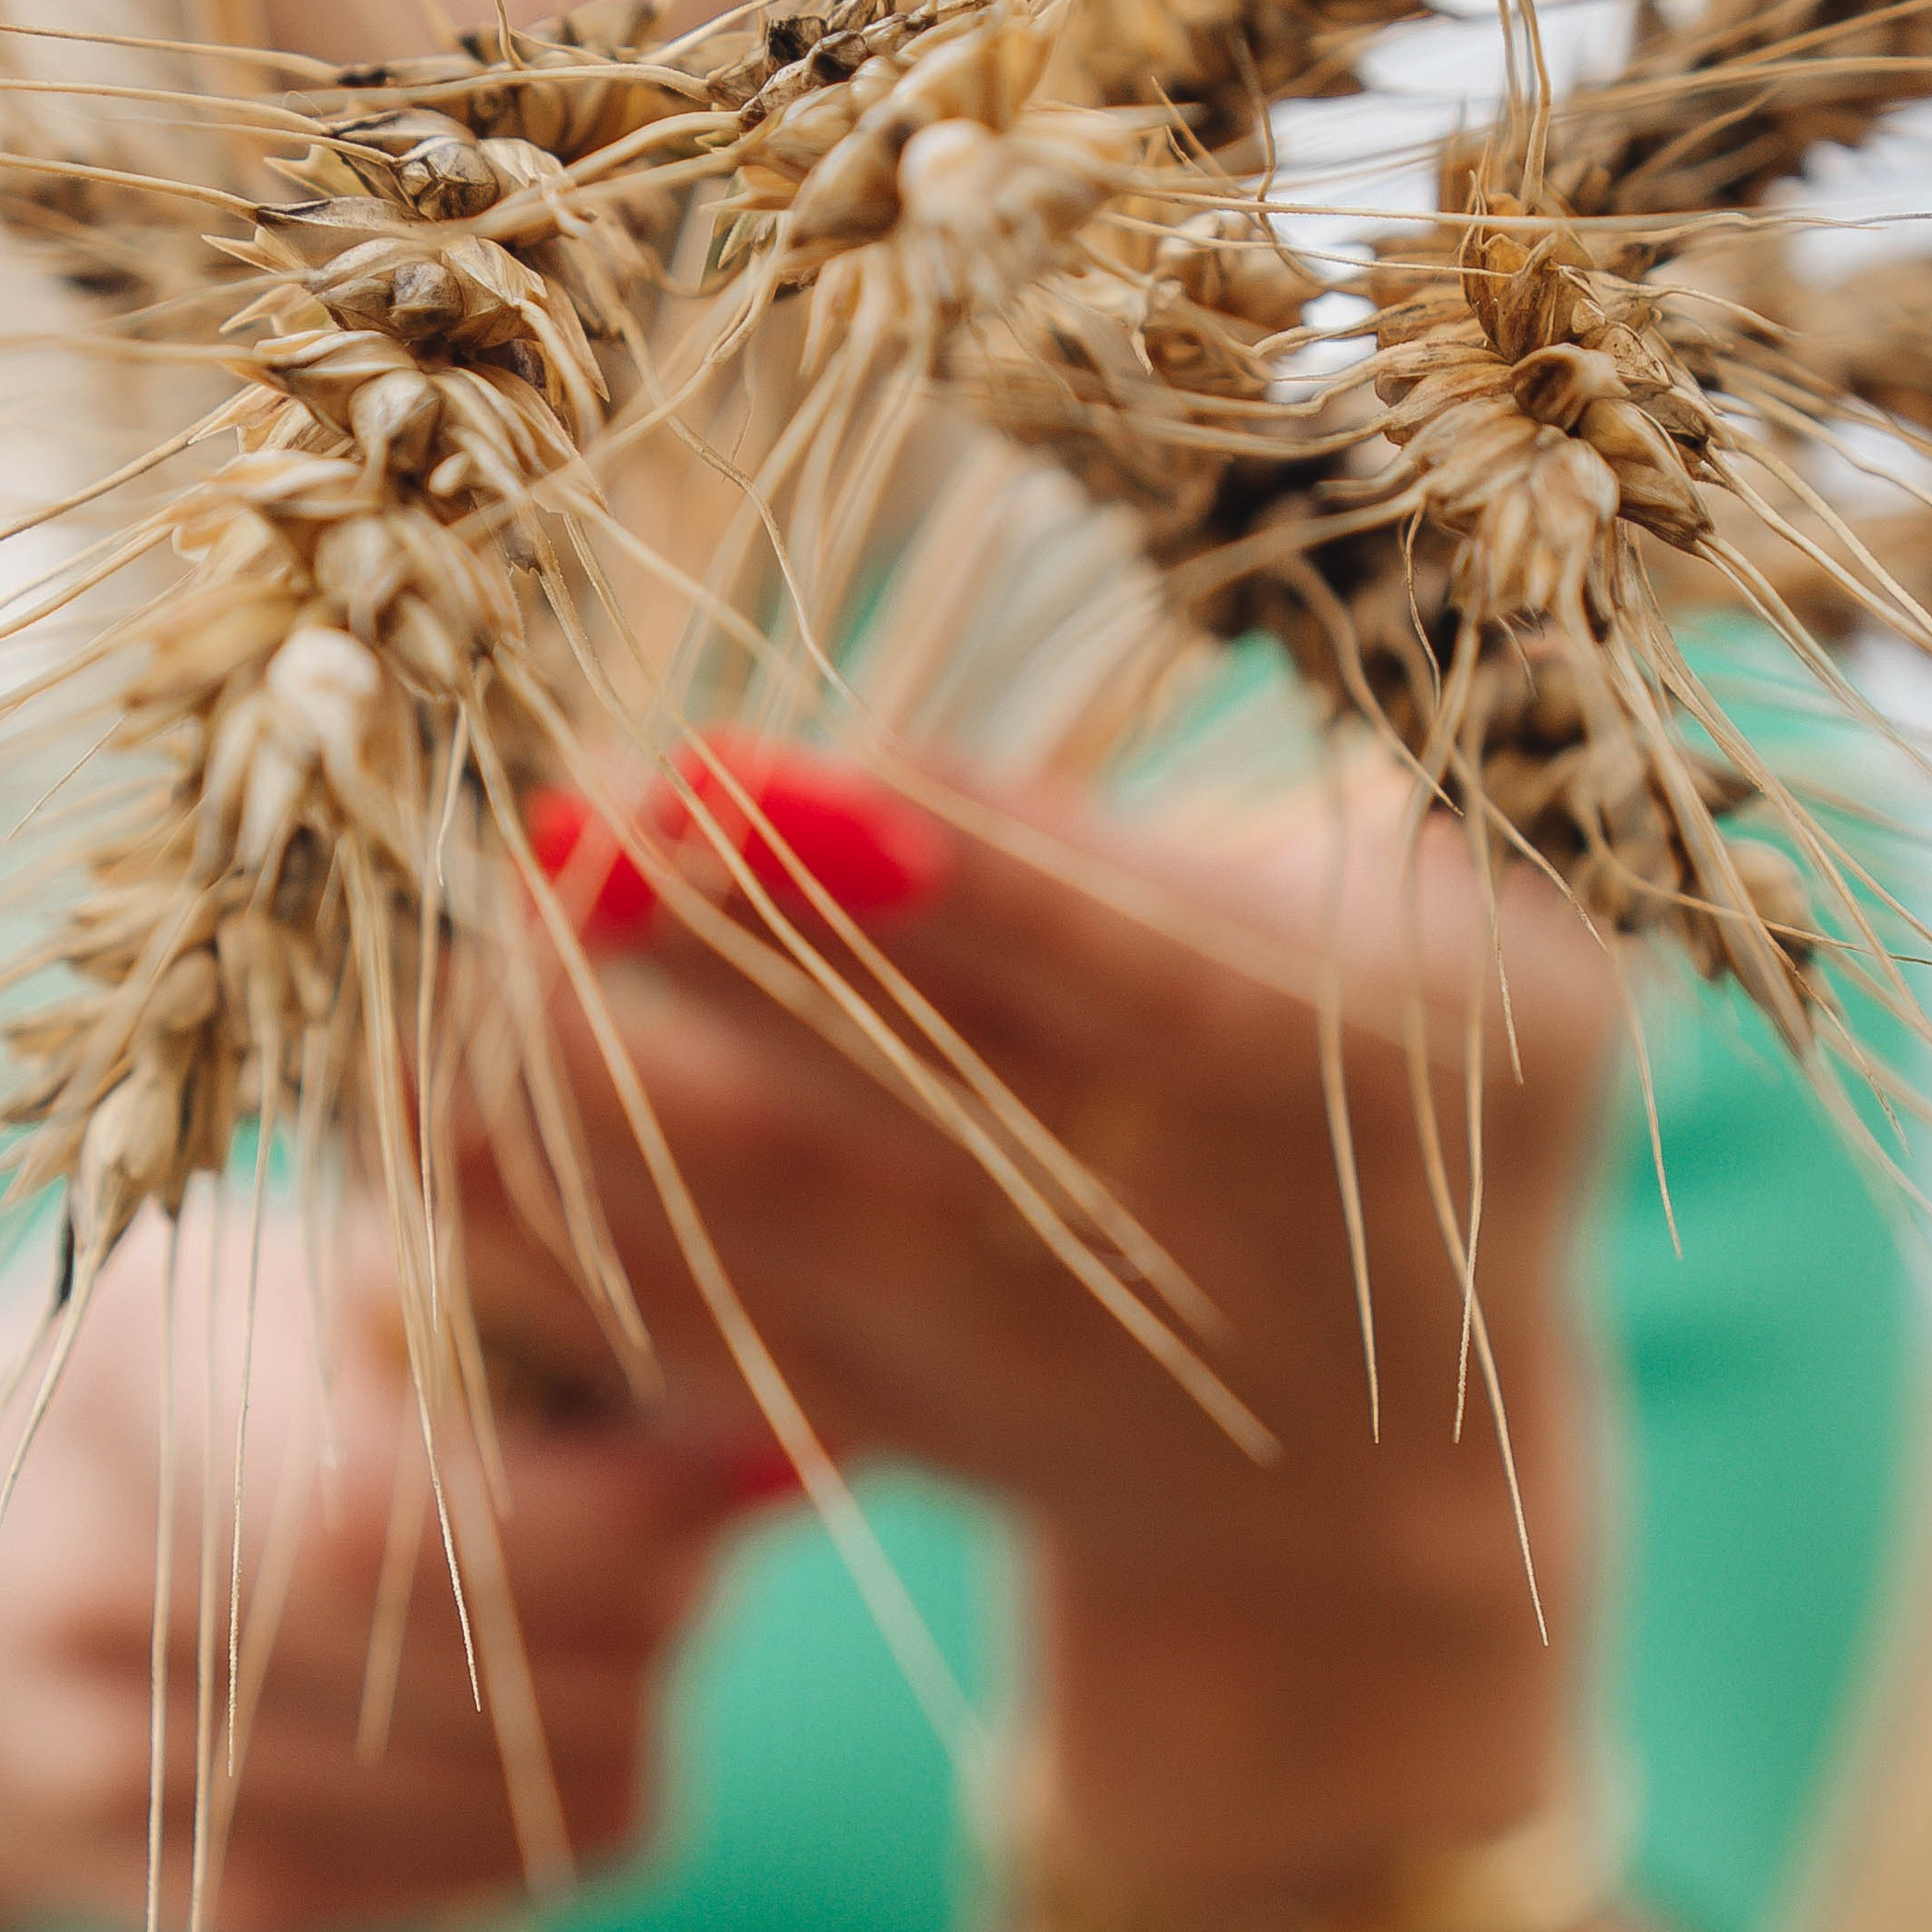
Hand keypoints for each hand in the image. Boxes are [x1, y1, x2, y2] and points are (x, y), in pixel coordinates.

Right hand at [0, 1208, 748, 1931]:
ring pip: (532, 1789)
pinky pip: (501, 1880)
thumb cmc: (233, 1387)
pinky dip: (574, 1799)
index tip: (744, 1456)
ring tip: (615, 1612)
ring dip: (641, 1701)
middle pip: (481, 1663)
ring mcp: (129, 1778)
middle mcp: (90, 1590)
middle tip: (696, 1539)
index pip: (395, 1506)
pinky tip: (535, 1716)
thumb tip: (793, 1440)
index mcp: (137, 1377)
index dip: (613, 1506)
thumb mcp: (338, 1285)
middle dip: (655, 1602)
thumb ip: (543, 1325)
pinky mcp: (208, 1919)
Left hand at [483, 752, 1622, 1903]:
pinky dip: (545, 1221)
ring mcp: (1010, 1360)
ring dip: (597, 1093)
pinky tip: (424, 1083)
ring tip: (466, 934)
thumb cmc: (1433, 1081)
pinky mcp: (870, 1424)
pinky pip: (681, 1332)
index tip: (769, 768)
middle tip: (558, 823)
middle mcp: (1180, 1247)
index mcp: (1356, 1072)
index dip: (964, 876)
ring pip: (769, 1241)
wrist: (1377, 1464)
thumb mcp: (1507, 910)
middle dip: (719, 968)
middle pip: (916, 1108)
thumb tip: (1299, 468)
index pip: (1149, 972)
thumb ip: (1393, 741)